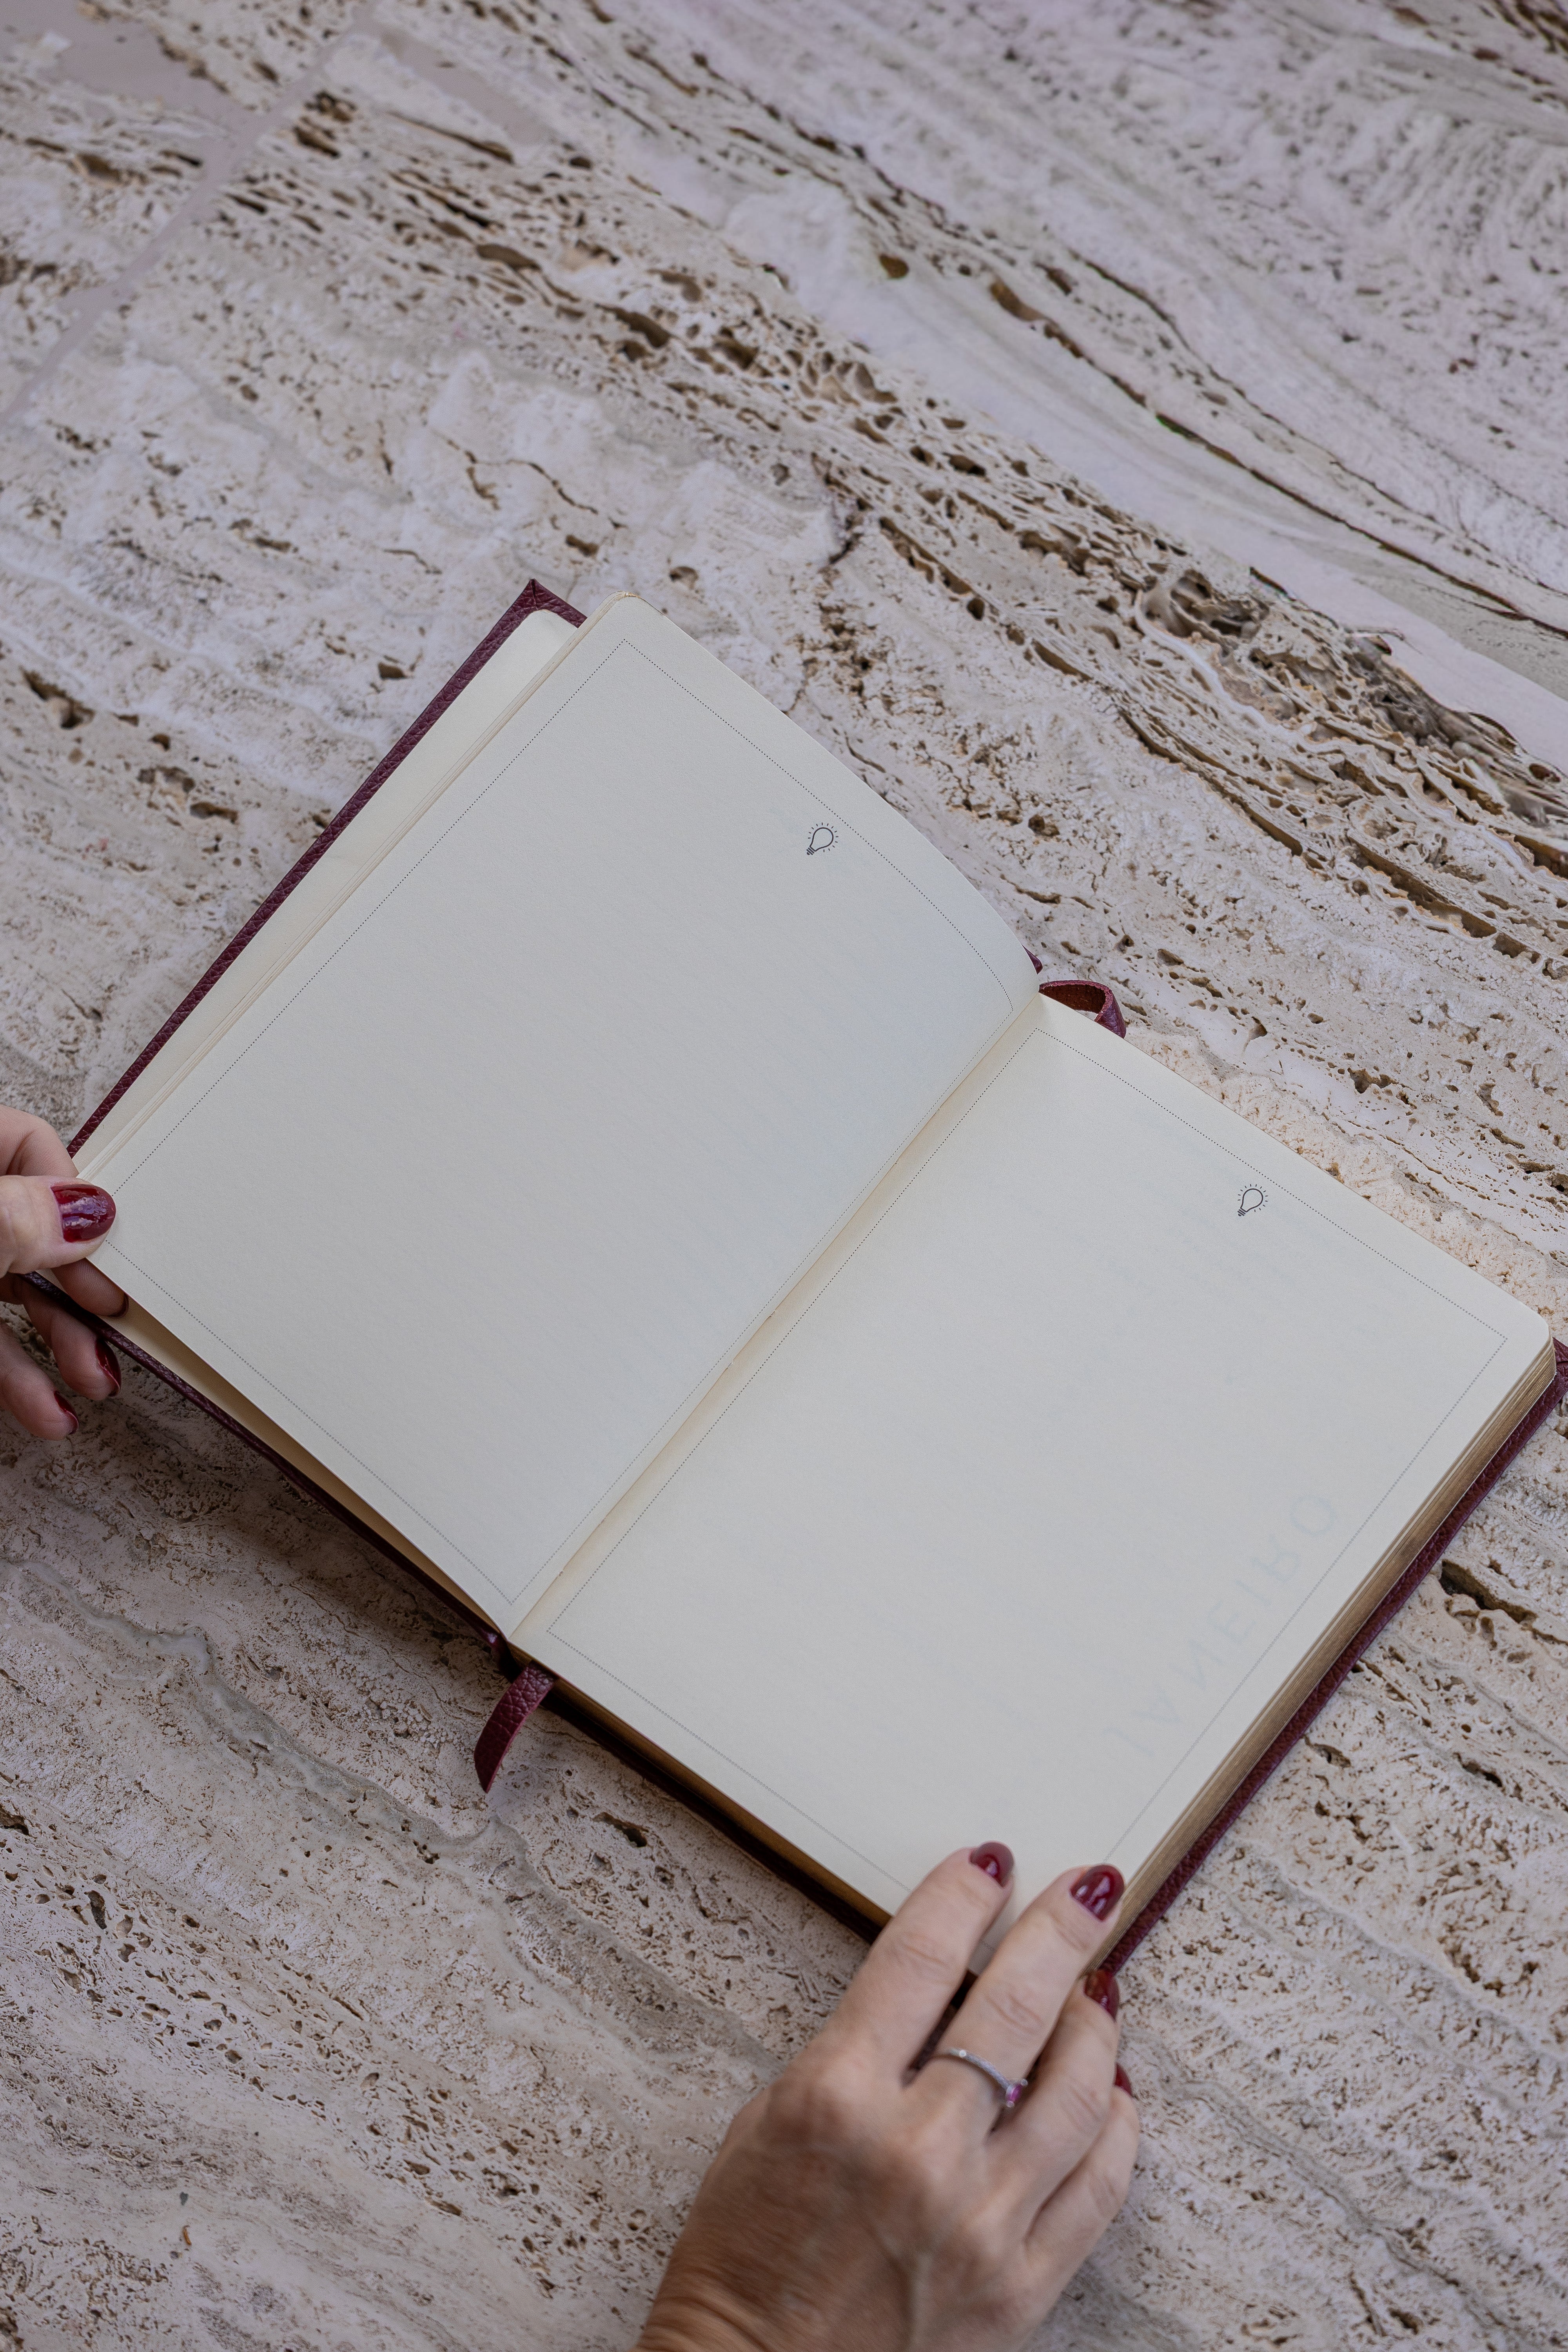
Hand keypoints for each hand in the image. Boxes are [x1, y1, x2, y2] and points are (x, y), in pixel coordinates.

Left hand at [0, 1107, 124, 1437]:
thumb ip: (13, 1219)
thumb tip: (89, 1212)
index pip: (29, 1146)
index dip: (72, 1196)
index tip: (105, 1249)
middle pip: (35, 1232)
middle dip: (81, 1290)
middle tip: (118, 1320)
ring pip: (13, 1295)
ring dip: (60, 1345)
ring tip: (95, 1386)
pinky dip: (17, 1378)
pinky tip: (47, 1413)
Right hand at [636, 1846, 1136, 2351]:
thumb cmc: (745, 2250)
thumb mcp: (767, 2121)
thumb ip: (853, 2051)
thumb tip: (939, 1987)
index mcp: (836, 2099)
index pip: (919, 1958)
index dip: (962, 1895)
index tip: (991, 1860)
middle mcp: (916, 2152)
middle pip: (1015, 2007)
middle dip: (1060, 1929)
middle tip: (1091, 1886)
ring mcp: (978, 2222)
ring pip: (1077, 2091)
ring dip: (1097, 2022)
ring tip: (1098, 1988)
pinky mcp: (1020, 2285)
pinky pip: (1099, 2186)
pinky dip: (1117, 2126)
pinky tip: (1117, 2091)